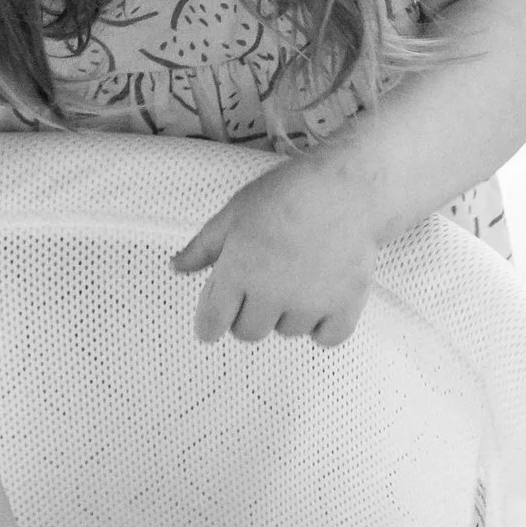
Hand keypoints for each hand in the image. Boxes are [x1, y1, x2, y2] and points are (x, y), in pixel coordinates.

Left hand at [170, 158, 381, 345]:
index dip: (208, 325)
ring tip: (297, 278)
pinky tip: (321, 300)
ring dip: (286, 315)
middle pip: (248, 333)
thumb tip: (177, 267)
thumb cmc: (289, 194)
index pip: (212, 323)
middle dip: (247, 315)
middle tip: (261, 286)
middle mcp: (271, 294)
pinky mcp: (345, 306)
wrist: (349, 188)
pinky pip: (326, 338)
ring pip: (287, 332)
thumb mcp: (235, 212)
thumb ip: (204, 246)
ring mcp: (310, 304)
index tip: (212, 323)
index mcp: (238, 271)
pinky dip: (322, 326)